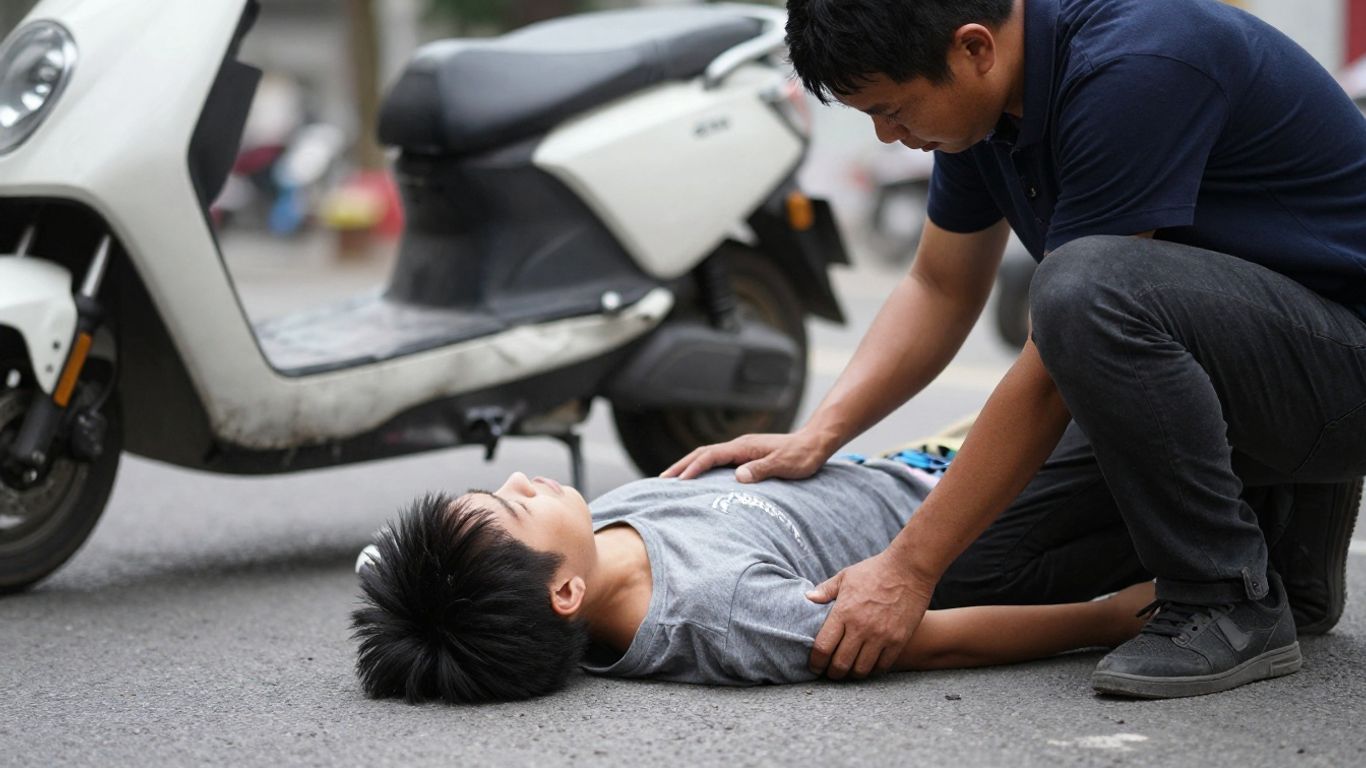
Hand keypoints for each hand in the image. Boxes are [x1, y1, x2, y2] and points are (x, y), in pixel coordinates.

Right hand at [659, 428, 834, 482]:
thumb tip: (738, 476)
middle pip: (702, 454)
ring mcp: (742, 451)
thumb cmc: (802, 456)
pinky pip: (717, 462)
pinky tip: (698, 480)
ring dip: (689, 467)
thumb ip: (762, 470)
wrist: (816, 443)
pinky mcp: (746, 457)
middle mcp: (739, 446)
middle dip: (681, 466)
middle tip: (661, 480)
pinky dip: (702, 469)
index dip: (693, 468)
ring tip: (672, 480)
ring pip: (708, 457)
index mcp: (744, 447)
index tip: (678, 482)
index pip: (711, 456)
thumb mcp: (785, 465)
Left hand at [806, 548, 933, 679]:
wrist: (909, 569)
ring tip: (849, 671)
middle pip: (840, 664)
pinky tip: (868, 665)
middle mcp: (860, 627)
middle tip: (831, 673)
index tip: (814, 666)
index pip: (822, 647)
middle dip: (832, 673)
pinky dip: (873, 670)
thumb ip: (825, 590)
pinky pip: (882, 666)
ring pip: (861, 670)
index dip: (816, 662)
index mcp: (843, 612)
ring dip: (852, 674)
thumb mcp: (846, 576)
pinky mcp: (898, 640)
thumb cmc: (875, 571)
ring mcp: (880, 636)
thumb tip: (807, 598)